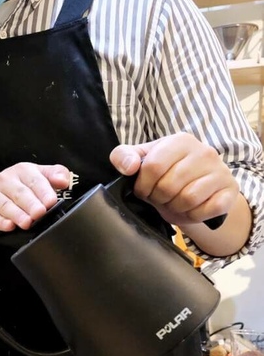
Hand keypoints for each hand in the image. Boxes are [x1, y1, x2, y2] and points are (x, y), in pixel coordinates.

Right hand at [0, 162, 71, 231]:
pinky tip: (9, 226)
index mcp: (22, 171)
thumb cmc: (17, 188)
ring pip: (5, 205)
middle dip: (31, 204)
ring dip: (17, 214)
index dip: (43, 191)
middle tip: (40, 213)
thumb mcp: (37, 177)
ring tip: (27, 222)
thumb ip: (54, 175)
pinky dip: (0, 222)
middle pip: (19, 193)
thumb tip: (64, 180)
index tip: (51, 201)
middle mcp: (6, 180)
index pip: (34, 180)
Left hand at [109, 133, 238, 227]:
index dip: (143, 185)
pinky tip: (192, 208)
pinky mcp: (230, 190)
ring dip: (176, 207)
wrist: (201, 191)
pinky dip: (195, 214)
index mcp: (180, 141)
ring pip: (188, 198)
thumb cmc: (167, 175)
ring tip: (175, 202)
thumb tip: (129, 166)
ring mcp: (220, 170)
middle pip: (169, 186)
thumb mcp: (143, 162)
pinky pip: (208, 209)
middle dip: (159, 198)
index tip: (144, 190)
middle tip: (161, 198)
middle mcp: (204, 151)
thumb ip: (124, 156)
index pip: (153, 166)